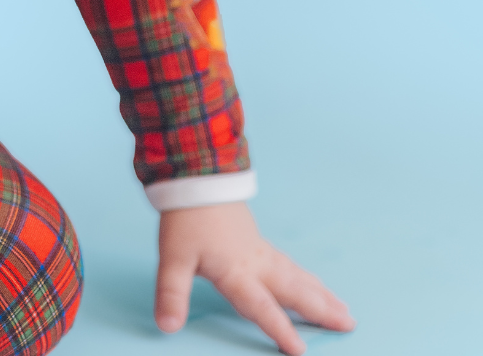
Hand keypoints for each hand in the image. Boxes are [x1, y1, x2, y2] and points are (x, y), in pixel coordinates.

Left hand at [155, 202, 353, 354]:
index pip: (260, 305)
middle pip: (292, 290)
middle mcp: (255, 263)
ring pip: (295, 276)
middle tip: (349, 324)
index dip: (279, 328)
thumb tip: (166, 326)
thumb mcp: (172, 259)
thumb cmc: (183, 220)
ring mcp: (259, 250)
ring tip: (344, 310)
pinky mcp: (256, 241)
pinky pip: (289, 264)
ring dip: (320, 294)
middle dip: (320, 310)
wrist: (193, 177)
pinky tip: (313, 282)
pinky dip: (306, 277)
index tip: (300, 351)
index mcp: (236, 271)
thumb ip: (171, 294)